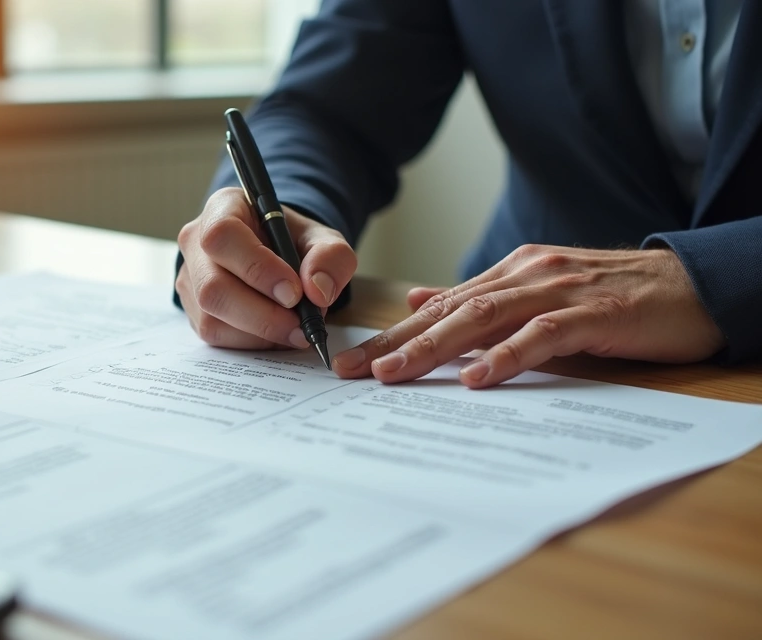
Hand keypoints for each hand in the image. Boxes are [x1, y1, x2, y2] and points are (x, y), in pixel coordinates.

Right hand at [176, 188, 355, 348]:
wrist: (275, 256)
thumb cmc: (292, 242)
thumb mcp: (322, 239)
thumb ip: (330, 257)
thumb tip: (318, 291)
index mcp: (223, 209)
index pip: (223, 236)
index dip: (256, 268)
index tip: (294, 292)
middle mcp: (196, 242)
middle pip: (212, 286)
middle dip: (262, 314)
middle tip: (300, 325)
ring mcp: (190, 278)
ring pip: (211, 318)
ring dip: (259, 333)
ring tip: (293, 329)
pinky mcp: (192, 310)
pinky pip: (215, 336)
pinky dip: (251, 342)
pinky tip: (275, 333)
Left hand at [332, 245, 723, 387]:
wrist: (692, 285)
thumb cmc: (614, 298)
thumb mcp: (539, 293)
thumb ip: (483, 299)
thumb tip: (419, 301)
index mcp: (510, 274)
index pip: (440, 307)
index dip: (392, 334)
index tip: (350, 362)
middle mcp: (526, 276)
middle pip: (449, 312)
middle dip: (396, 343)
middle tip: (353, 372)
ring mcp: (559, 292)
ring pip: (484, 318)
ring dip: (435, 348)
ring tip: (394, 374)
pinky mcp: (594, 315)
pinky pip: (542, 335)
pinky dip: (506, 356)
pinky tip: (476, 378)